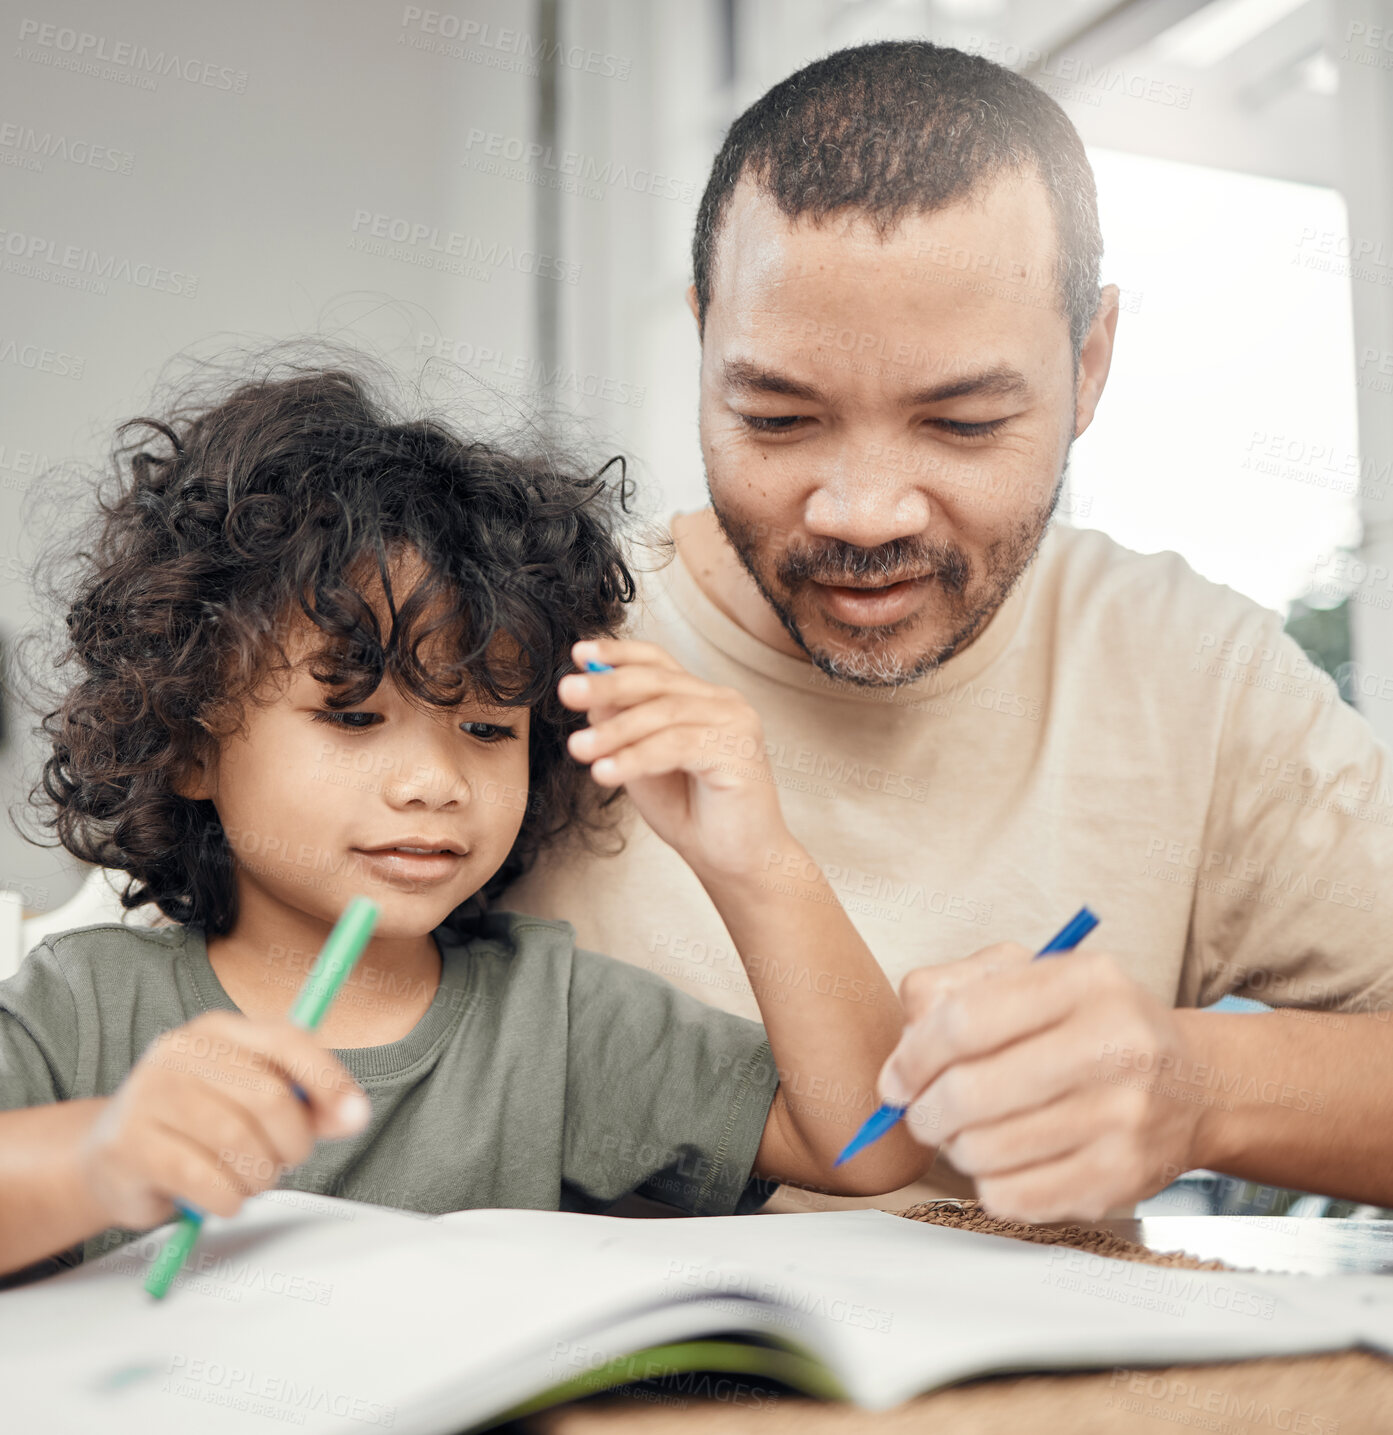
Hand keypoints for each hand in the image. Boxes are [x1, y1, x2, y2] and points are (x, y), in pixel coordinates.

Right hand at [78, 1011, 369, 1229]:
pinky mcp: (130, 1145)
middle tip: (286, 1160)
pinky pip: (205, 1180)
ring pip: (238, 1142)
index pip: (287, 1040)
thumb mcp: (254, 1103)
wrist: (110, 1160)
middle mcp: (181, 1051)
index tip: (355, 1116)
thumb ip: (307, 1103)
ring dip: (259, 1176)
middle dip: (292, 1142)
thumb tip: (353, 1114)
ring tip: (250, 1180)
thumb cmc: (197, 1127)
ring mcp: (149, 1094)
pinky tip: (222, 1198)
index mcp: (219, 1030)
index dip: (328, 1079)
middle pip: (269, 1097)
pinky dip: (228, 1199)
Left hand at [558, 637, 786, 879]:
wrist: (735, 861)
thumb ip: (622, 728)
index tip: (578, 653)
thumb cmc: (690, 812)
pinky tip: (605, 772)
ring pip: (665, 714)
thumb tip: (590, 693)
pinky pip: (677, 745)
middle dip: (607, 684)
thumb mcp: (641, 764)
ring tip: (578, 749)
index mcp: (701, 699)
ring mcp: (736, 723)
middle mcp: (723, 703)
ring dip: (615, 731)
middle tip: (567, 692)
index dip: (618, 653)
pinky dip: (636, 758)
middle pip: (658, 681)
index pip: (657, 663)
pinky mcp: (739, 751)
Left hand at [878, 944, 1203, 1221]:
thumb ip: (955, 990)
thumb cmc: (1092, 1025)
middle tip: (920, 1114)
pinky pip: (1014, 1197)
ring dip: (955, 1148)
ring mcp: (1124, 1117)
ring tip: (965, 1134)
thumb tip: (905, 1050)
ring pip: (985, 1150)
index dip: (913, 1056)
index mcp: (1085, 981)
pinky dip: (989, 1184)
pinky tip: (1003, 1162)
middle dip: (924, 1111)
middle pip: (970, 1092)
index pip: (964, 1021)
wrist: (1195, 1085)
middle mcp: (1114, 1045)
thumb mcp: (1032, 976)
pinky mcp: (1123, 1178)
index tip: (896, 1078)